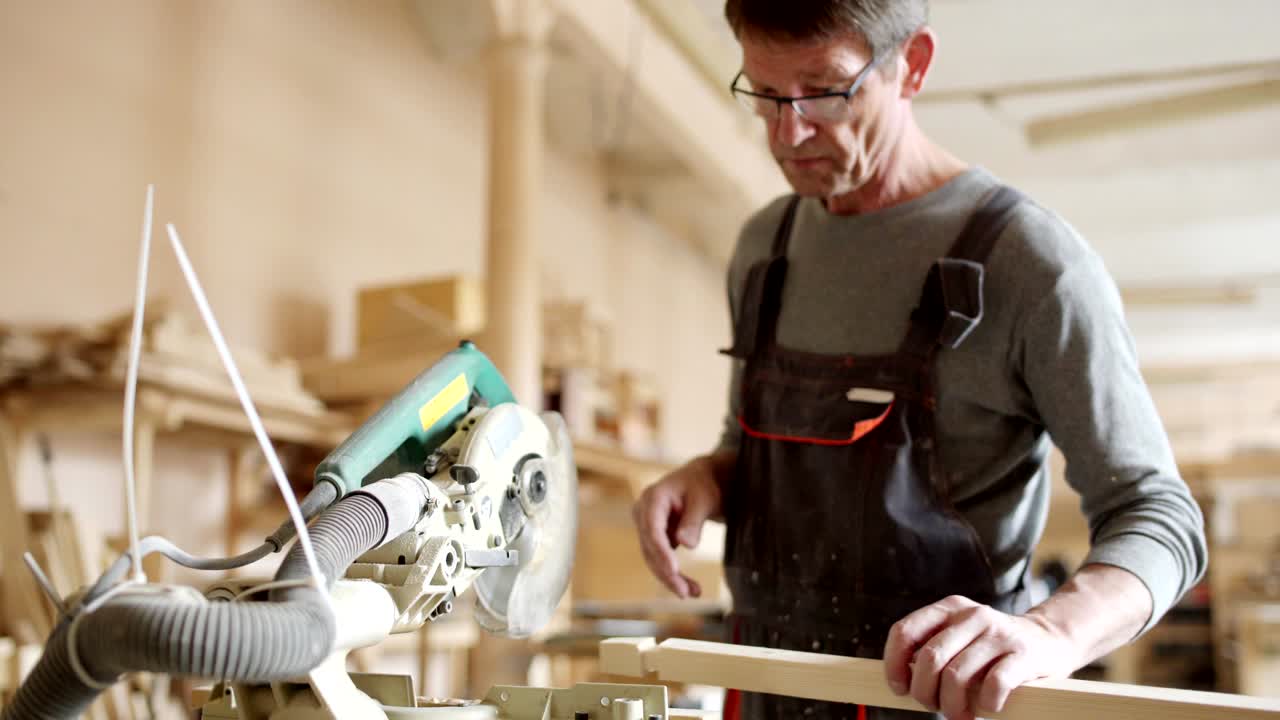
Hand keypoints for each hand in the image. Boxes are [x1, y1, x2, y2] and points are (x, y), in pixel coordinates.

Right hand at [631, 456, 723, 597]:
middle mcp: (643, 512)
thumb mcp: (704, 499)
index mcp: (653, 497)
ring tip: (694, 593)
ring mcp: (645, 525)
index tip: (674, 571)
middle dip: (667, 573)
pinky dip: (673, 574)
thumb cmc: (703, 486)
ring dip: (671, 578)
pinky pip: (659, 558)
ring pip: (652, 558)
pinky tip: (691, 587)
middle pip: (650, 548)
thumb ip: (694, 520)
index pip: (653, 529)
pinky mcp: (653, 537)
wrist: (701, 481)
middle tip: (686, 593)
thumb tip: (686, 545)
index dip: (661, 552)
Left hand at [883, 595, 1078, 719]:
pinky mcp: (1023, 654)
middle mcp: (972, 615)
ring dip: (952, 705)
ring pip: (956, 676)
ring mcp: (998, 634)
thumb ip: (932, 650)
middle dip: (924, 692)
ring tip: (960, 714)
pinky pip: (993, 685)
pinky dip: (986, 705)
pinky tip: (989, 707)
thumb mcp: (960, 637)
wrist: (1050, 639)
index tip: (899, 688)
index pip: (905, 631)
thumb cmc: (993, 649)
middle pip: (929, 658)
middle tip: (935, 706)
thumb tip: (901, 681)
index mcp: (949, 608)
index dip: (894, 664)